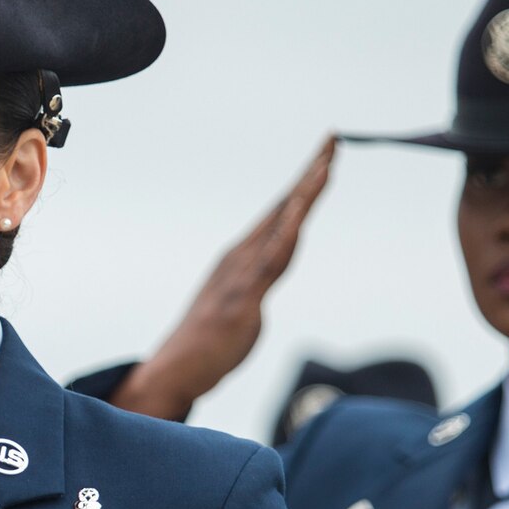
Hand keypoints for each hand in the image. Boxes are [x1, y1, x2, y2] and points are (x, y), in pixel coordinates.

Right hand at [112, 137, 335, 420]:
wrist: (175, 370)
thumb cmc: (208, 342)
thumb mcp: (240, 305)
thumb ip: (255, 282)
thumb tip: (265, 272)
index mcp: (242, 256)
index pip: (280, 211)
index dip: (304, 182)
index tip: (327, 153)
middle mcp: (241, 256)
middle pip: (283, 207)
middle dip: (309, 173)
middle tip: (333, 139)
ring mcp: (239, 275)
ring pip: (281, 227)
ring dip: (304, 195)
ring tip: (326, 166)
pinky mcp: (241, 300)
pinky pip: (270, 263)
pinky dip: (286, 235)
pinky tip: (300, 217)